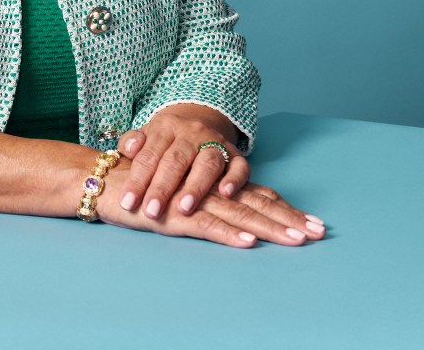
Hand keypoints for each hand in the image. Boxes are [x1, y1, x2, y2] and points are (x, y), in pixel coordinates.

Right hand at [97, 160, 323, 246]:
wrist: (105, 180)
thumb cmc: (145, 186)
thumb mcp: (182, 191)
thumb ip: (209, 197)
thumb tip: (240, 215)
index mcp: (214, 184)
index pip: (258, 196)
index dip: (287, 209)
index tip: (316, 224)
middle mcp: (209, 189)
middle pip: (256, 204)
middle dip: (289, 220)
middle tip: (318, 233)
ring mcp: (193, 201)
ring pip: (237, 215)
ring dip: (267, 228)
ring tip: (294, 240)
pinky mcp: (174, 215)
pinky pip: (205, 225)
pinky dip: (227, 235)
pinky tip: (247, 243)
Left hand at [115, 104, 248, 217]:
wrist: (199, 122)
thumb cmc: (165, 141)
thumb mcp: (145, 136)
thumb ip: (131, 143)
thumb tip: (128, 149)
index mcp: (165, 127)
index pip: (149, 155)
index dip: (137, 179)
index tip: (128, 202)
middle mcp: (192, 133)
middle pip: (176, 160)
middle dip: (163, 187)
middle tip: (151, 211)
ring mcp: (215, 143)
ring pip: (207, 163)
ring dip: (196, 186)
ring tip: (184, 208)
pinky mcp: (236, 155)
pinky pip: (239, 166)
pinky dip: (234, 179)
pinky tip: (225, 193)